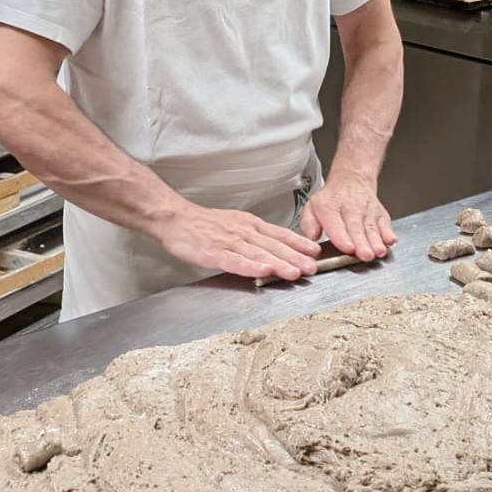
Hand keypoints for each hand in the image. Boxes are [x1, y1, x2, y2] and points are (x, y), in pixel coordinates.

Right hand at [155, 203, 320, 280]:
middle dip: (295, 257)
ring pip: (258, 253)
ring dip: (278, 263)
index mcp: (250, 225)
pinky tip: (263, 271)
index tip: (315, 251)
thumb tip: (279, 247)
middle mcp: (244, 232)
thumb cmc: (205, 224)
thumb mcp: (237, 224)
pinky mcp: (214, 253)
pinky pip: (235, 261)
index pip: (279, 233)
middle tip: (313, 268)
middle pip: (273, 246)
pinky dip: (250, 266)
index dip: (298, 243)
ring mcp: (229, 242)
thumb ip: (257, 236)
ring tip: (295, 272)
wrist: (176, 218)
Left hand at [300, 170, 396, 261]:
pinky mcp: (380, 214)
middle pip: (356, 227)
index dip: (342, 237)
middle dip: (362, 242)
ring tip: (378, 252)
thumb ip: (309, 224)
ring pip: (371, 227)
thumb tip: (312, 237)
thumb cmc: (331, 200)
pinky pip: (385, 223)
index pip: (335, 224)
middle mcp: (350, 208)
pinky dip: (389, 232)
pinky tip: (390, 241)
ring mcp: (367, 211)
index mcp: (329, 208)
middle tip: (365, 255)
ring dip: (376, 241)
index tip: (348, 248)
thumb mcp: (312, 207)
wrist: (351, 180)